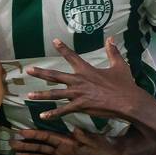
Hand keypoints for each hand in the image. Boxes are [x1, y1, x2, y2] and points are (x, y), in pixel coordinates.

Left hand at [11, 124, 130, 154]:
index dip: (33, 135)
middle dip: (25, 146)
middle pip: (40, 148)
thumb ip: (83, 135)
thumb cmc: (102, 146)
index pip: (46, 137)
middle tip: (11, 144)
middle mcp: (62, 153)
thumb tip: (75, 130)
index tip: (21, 133)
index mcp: (67, 143)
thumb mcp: (94, 138)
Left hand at [26, 37, 149, 125]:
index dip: (62, 48)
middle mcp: (78, 81)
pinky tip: (42, 116)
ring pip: (55, 94)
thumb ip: (113, 51)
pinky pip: (63, 111)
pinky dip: (52, 114)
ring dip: (41, 95)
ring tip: (29, 95)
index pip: (72, 56)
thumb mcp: (119, 65)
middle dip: (41, 73)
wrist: (127, 101)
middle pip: (55, 76)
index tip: (54, 41)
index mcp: (86, 70)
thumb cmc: (124, 84)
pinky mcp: (80, 107)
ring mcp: (78, 94)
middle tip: (29, 70)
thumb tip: (111, 38)